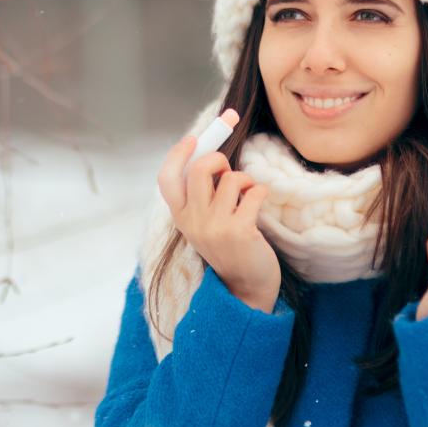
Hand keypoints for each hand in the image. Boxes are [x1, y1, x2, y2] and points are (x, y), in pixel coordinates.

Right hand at [157, 134, 280, 311]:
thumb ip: (201, 194)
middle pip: (199, 170)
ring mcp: (215, 227)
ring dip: (245, 180)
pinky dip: (260, 191)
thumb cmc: (228, 247)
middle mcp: (193, 221)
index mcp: (181, 217)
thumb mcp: (204, 222)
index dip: (178, 154)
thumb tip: (211, 153)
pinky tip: (259, 202)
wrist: (245, 287)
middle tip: (228, 170)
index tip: (194, 139)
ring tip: (247, 195)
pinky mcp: (240, 231)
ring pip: (231, 179)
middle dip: (218, 159)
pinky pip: (253, 192)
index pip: (167, 179)